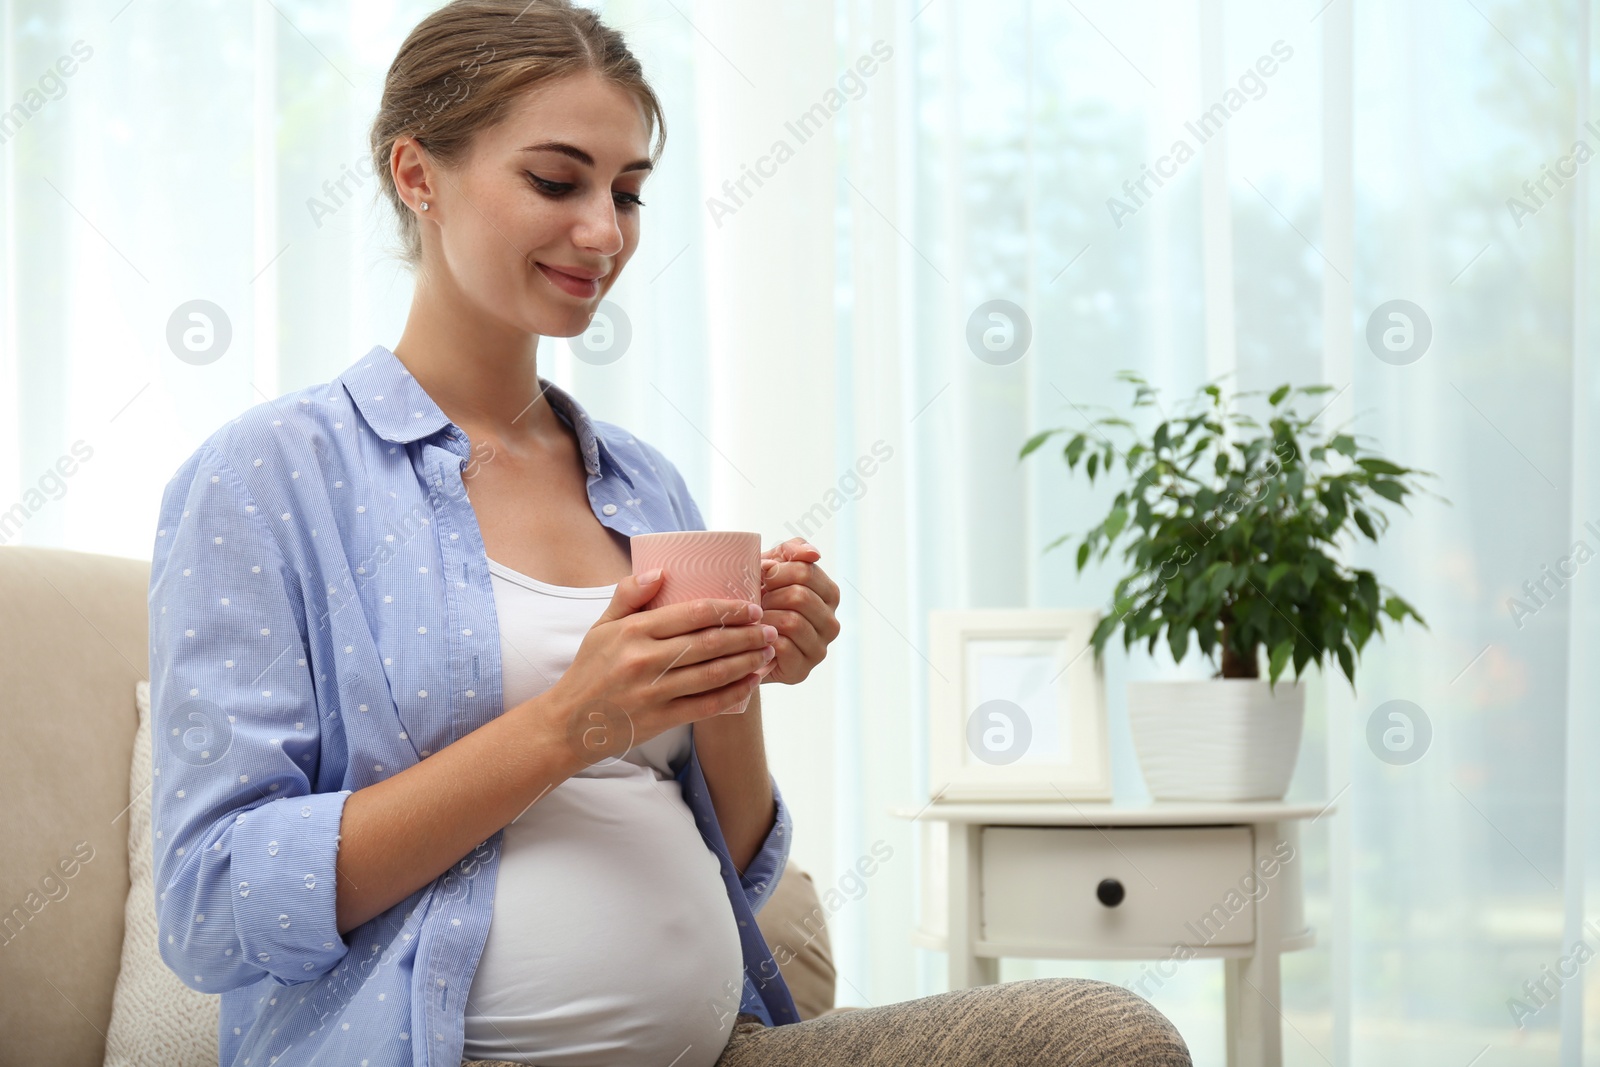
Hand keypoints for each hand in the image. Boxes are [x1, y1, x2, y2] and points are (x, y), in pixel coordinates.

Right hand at [539, 574, 774, 765]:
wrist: (568, 724)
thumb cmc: (589, 671)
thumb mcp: (601, 627)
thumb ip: (628, 596)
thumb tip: (660, 571)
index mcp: (633, 631)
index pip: (693, 613)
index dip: (729, 609)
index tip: (751, 606)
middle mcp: (645, 660)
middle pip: (710, 642)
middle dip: (748, 634)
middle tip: (770, 628)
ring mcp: (653, 692)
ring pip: (714, 673)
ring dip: (747, 661)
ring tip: (767, 652)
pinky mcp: (660, 720)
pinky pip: (706, 705)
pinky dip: (734, 694)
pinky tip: (751, 683)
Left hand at [757, 537, 839, 685]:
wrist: (740, 640)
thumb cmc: (759, 597)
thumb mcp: (772, 567)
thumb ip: (792, 551)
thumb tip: (813, 554)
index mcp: (829, 594)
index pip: (807, 572)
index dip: (777, 571)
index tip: (759, 575)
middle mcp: (831, 623)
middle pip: (801, 596)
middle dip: (770, 595)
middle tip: (754, 600)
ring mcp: (819, 649)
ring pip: (792, 621)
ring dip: (764, 617)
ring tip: (752, 617)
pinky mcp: (802, 670)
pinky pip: (783, 647)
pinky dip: (763, 638)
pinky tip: (753, 635)